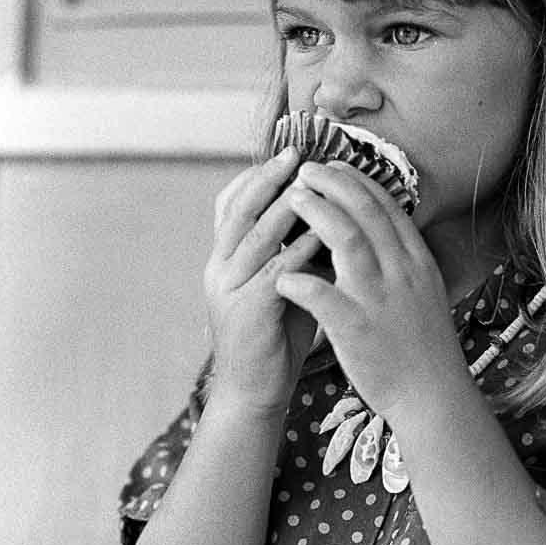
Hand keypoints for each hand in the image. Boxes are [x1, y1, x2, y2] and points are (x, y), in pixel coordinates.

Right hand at [204, 147, 323, 413]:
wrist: (254, 392)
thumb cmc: (276, 336)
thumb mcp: (282, 283)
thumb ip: (293, 249)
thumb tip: (326, 212)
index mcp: (224, 258)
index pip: (232, 202)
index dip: (258, 175)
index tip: (290, 152)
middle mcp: (219, 268)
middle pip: (239, 209)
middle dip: (268, 178)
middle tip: (298, 154)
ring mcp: (228, 290)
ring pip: (255, 235)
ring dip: (286, 205)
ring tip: (314, 183)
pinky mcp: (246, 313)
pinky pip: (275, 271)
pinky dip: (300, 249)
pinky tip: (325, 235)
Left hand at [274, 160, 467, 421]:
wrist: (434, 396)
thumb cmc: (423, 348)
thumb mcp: (424, 293)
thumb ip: (402, 261)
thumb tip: (380, 232)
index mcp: (417, 261)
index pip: (386, 206)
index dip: (356, 180)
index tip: (333, 165)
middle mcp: (402, 272)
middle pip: (365, 210)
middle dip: (332, 183)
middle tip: (304, 170)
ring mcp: (380, 298)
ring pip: (346, 239)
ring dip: (316, 212)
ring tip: (293, 199)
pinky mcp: (357, 329)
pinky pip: (322, 295)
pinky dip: (299, 280)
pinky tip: (282, 275)